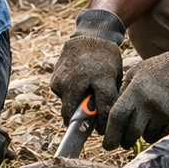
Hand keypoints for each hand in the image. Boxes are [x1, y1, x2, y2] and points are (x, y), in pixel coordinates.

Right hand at [49, 9, 125, 124]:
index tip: (104, 131)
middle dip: (81, 123)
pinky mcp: (54, 82)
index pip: (104, 110)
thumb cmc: (106, 59)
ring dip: (74, 110)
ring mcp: (63, 82)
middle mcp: (78, 82)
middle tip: (88, 123)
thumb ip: (110, 97)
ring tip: (84, 99)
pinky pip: (61, 98)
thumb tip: (106, 120)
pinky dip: (68, 98)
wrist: (89, 36)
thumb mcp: (114, 76)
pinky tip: (77, 88)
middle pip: (75, 116)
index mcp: (101, 79)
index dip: (103, 124)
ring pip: (67, 108)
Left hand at [104, 35, 168, 149]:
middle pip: (131, 132)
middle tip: (124, 143)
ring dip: (145, 134)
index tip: (108, 145)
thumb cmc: (163, 69)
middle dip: (126, 141)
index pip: (117, 117)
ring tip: (148, 124)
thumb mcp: (138, 72)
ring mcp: (165, 112)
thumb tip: (111, 112)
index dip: (111, 134)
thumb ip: (124, 91)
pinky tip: (164, 121)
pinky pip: (164, 134)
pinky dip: (161, 132)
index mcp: (135, 90)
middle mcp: (148, 103)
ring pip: (148, 136)